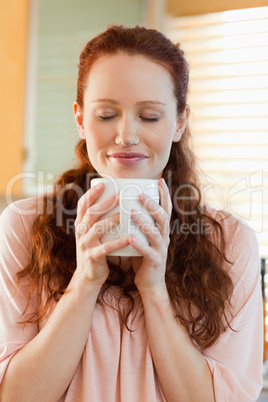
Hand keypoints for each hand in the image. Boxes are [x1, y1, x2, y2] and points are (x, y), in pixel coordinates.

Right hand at [75, 183, 129, 286]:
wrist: (88, 276)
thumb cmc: (96, 251)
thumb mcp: (93, 234)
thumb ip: (99, 220)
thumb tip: (115, 201)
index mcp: (81, 225)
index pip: (83, 205)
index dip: (91, 194)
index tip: (103, 184)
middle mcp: (80, 233)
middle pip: (91, 213)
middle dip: (105, 203)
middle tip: (120, 195)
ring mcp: (85, 245)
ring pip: (98, 228)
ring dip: (112, 220)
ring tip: (125, 213)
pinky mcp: (93, 257)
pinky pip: (106, 248)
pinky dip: (118, 242)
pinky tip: (129, 237)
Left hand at [129, 178, 171, 293]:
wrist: (150, 283)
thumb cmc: (143, 257)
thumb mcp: (143, 237)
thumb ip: (139, 224)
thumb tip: (126, 205)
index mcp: (162, 230)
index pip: (166, 209)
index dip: (164, 194)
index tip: (160, 180)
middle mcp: (164, 237)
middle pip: (163, 217)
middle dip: (153, 204)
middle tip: (141, 194)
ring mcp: (161, 249)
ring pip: (155, 233)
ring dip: (144, 221)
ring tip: (133, 212)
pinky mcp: (154, 261)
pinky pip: (148, 251)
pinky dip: (140, 243)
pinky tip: (131, 237)